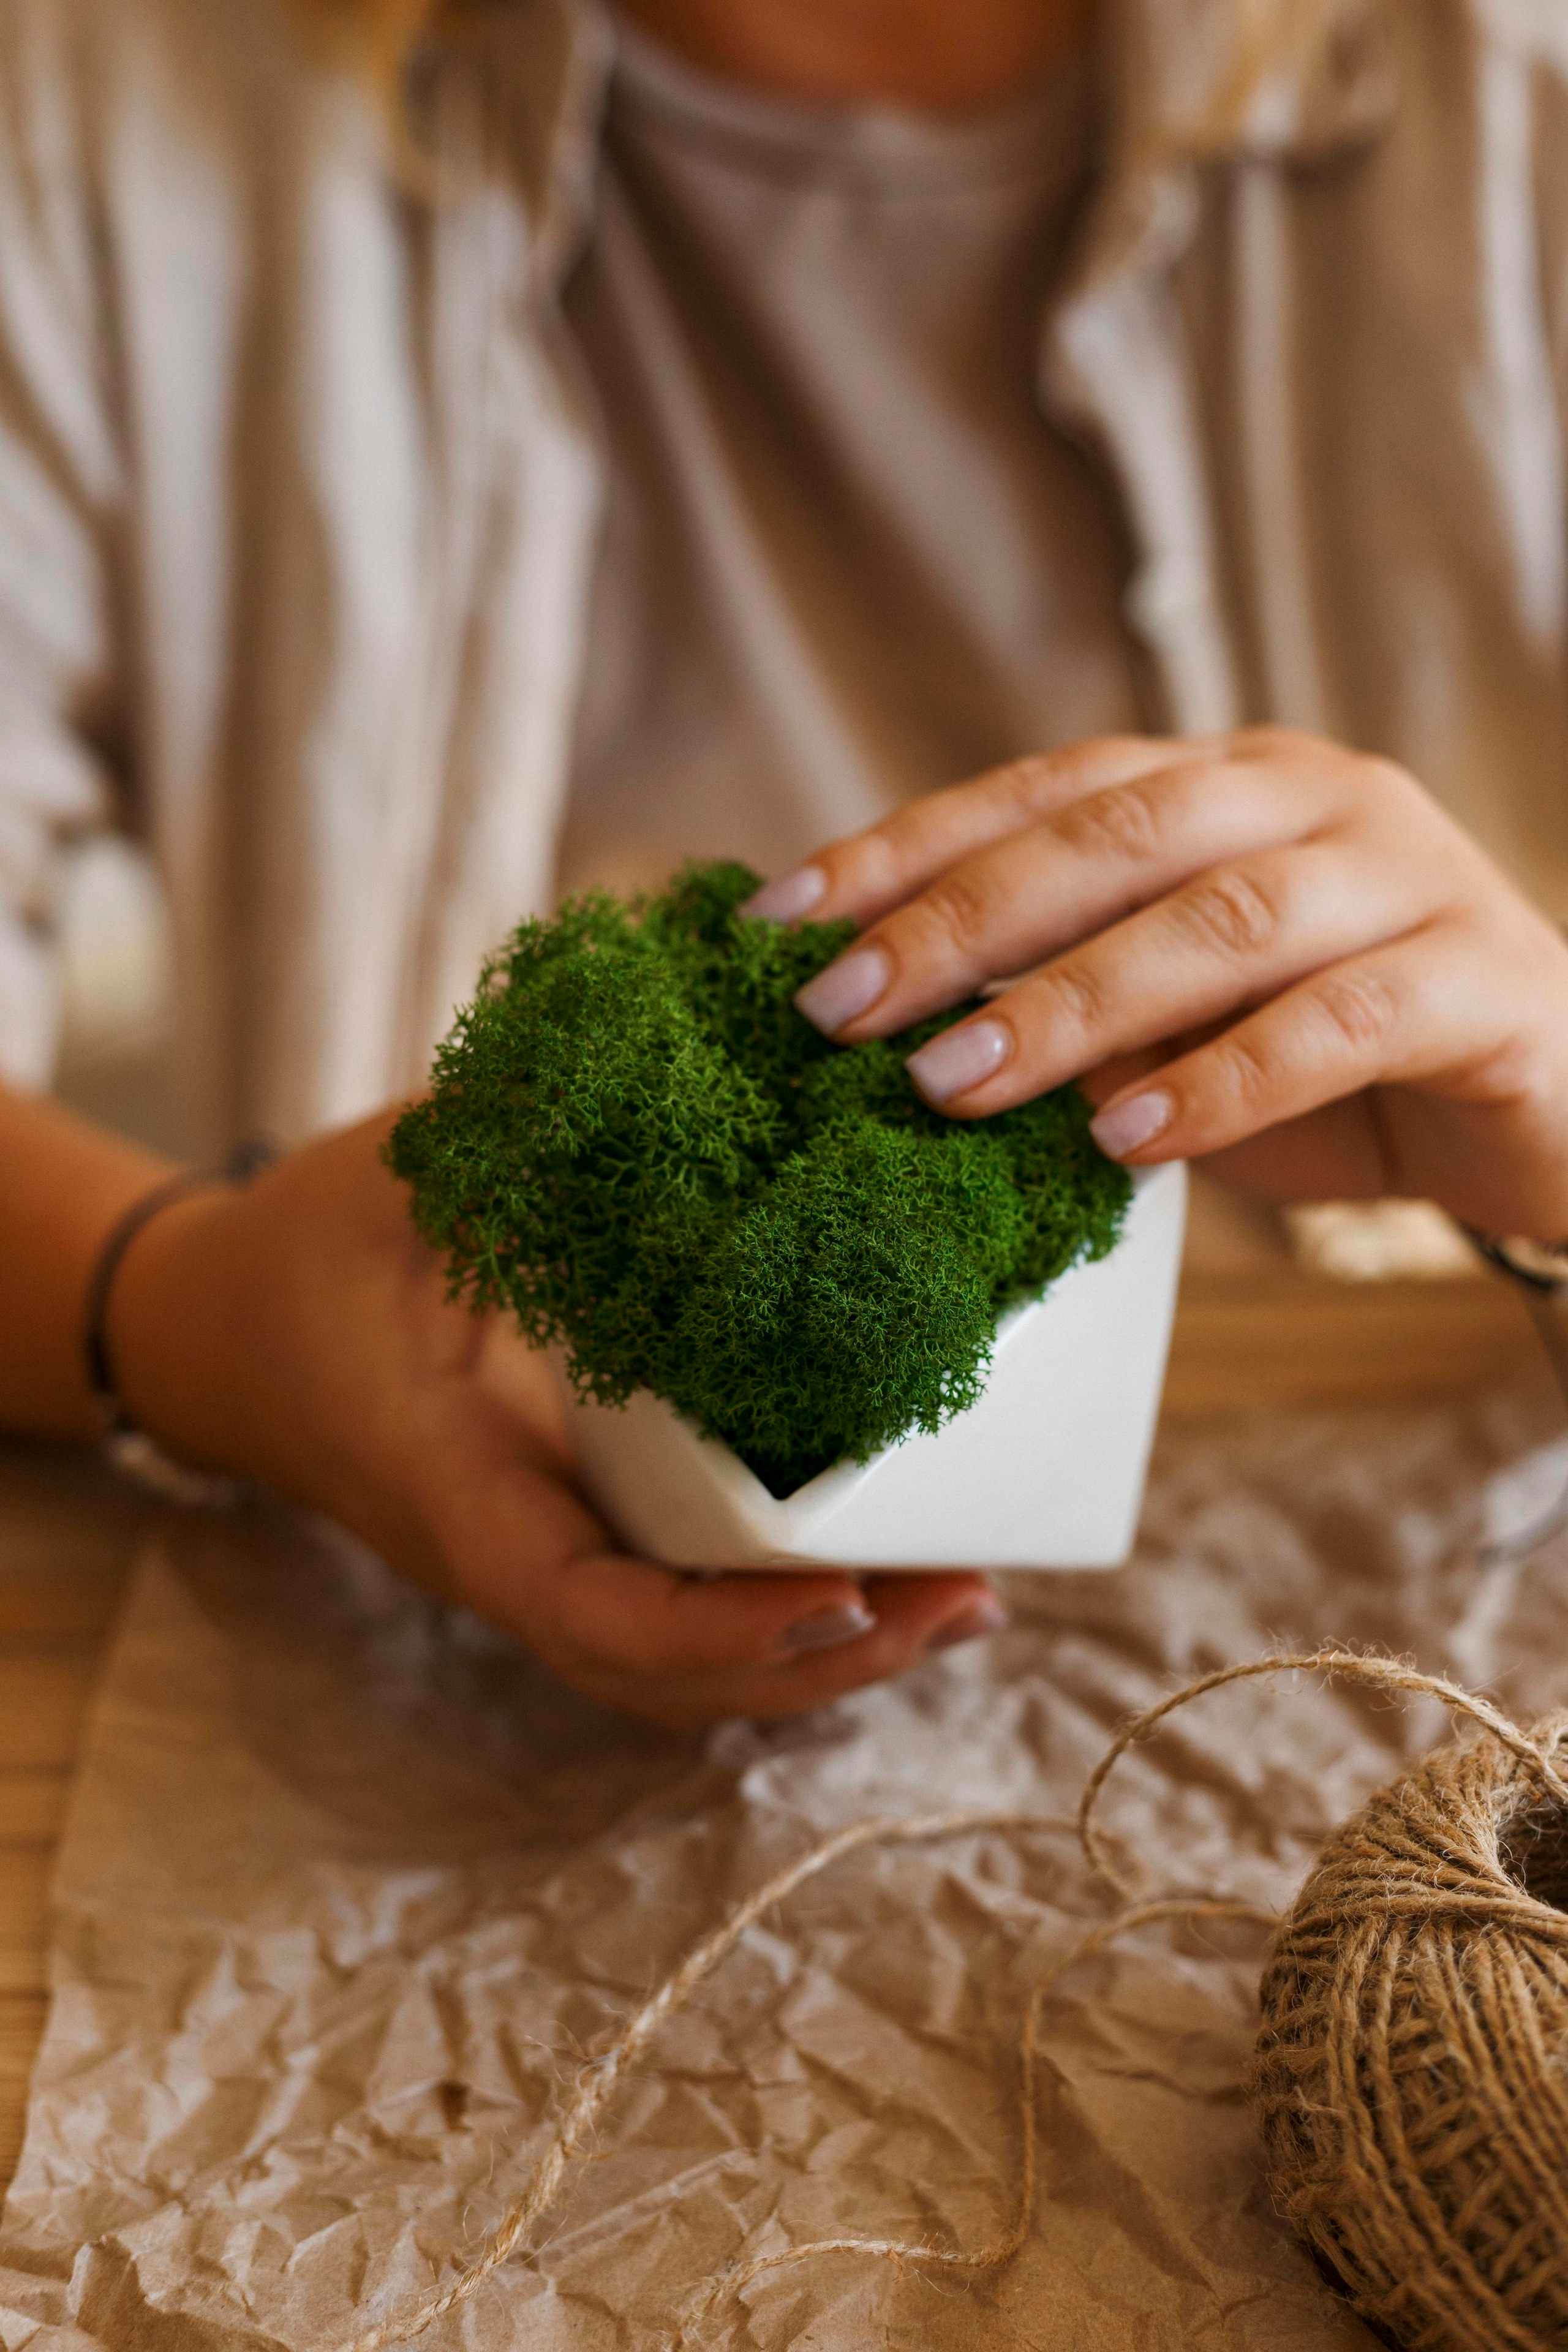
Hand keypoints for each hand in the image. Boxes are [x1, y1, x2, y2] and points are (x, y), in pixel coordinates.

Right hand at [106, 1113, 999, 1728]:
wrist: (234, 1326)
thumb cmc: (315, 1248)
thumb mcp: (407, 1175)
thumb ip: (519, 1127)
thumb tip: (661, 1024)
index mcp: (453, 1485)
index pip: (582, 1607)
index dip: (713, 1629)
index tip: (839, 1597)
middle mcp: (509, 1552)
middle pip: (667, 1675)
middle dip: (821, 1662)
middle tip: (970, 1601)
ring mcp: (545, 1557)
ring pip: (688, 1665)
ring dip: (828, 1657)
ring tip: (969, 1603)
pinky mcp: (578, 1533)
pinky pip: (687, 1609)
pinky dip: (790, 1616)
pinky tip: (897, 1573)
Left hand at [746, 728, 1567, 1238]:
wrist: (1552, 1115)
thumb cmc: (1336, 1066)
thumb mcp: (1181, 1028)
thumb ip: (1074, 1002)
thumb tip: (895, 1033)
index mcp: (1226, 785)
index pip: (1044, 791)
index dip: (907, 847)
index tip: (780, 920)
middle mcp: (1314, 796)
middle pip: (1115, 835)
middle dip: (960, 923)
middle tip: (838, 1012)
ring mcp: (1408, 874)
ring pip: (1220, 920)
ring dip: (1071, 1005)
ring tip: (950, 1086)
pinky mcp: (1482, 977)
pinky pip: (1337, 1021)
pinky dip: (1221, 1083)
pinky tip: (1123, 1146)